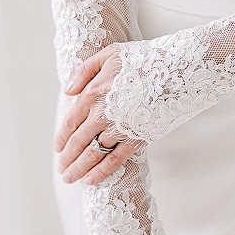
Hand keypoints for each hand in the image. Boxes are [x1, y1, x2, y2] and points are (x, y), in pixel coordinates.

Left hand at [54, 44, 145, 184]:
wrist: (177, 71)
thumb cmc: (144, 59)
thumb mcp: (108, 54)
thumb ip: (83, 71)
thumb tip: (68, 90)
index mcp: (92, 92)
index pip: (70, 121)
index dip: (62, 137)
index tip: (58, 148)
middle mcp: (101, 113)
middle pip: (78, 142)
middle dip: (67, 158)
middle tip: (62, 169)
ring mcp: (118, 128)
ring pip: (92, 154)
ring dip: (79, 169)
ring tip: (70, 178)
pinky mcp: (136, 138)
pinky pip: (114, 160)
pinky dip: (101, 172)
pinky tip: (91, 180)